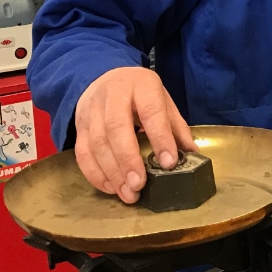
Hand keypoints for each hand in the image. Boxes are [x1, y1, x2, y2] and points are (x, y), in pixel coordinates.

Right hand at [74, 67, 196, 203]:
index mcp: (141, 85)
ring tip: (128, 193)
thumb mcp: (162, 99)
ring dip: (112, 172)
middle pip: (116, 128)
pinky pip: (82, 152)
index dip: (160, 137)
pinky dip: (95, 174)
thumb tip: (191, 153)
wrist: (104, 78)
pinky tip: (110, 187)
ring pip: (97, 143)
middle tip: (139, 184)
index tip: (169, 163)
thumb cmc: (140, 92)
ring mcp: (91, 110)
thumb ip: (176, 126)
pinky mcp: (79, 126)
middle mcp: (112, 95)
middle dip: (128, 160)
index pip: (150, 111)